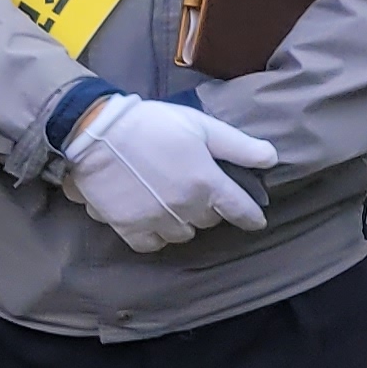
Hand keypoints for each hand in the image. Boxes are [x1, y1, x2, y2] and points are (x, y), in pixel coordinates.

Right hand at [59, 95, 275, 252]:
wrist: (95, 131)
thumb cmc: (151, 123)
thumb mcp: (199, 125)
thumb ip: (237, 145)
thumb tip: (271, 159)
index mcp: (207, 182)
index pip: (241, 210)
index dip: (252, 216)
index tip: (255, 220)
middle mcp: (186, 207)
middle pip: (209, 221)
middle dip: (207, 208)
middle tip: (196, 192)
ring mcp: (156, 219)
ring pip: (182, 234)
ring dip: (182, 222)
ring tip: (172, 205)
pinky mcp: (128, 226)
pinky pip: (151, 244)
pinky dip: (155, 235)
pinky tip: (152, 220)